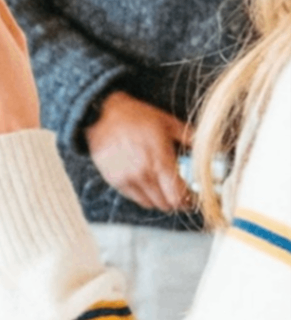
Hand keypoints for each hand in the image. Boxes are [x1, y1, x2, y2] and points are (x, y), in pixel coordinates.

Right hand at [85, 91, 192, 214]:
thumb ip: (191, 138)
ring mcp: (127, 179)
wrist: (102, 116)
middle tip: (181, 196)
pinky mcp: (115, 181)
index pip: (178, 195)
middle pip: (166, 203)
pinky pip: (135, 198)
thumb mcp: (168, 123)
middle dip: (176, 202)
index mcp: (160, 160)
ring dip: (160, 200)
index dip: (188, 201)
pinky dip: (144, 196)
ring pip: (150, 204)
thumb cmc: (137, 117)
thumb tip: (216, 146)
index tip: (192, 198)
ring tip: (165, 191)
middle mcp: (143, 174)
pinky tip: (148, 185)